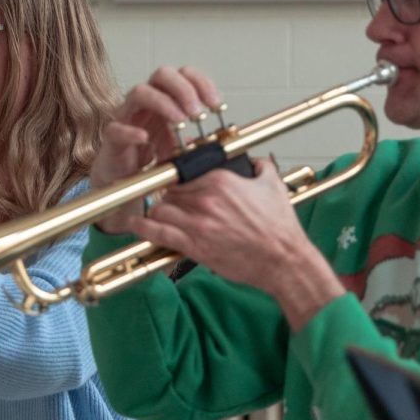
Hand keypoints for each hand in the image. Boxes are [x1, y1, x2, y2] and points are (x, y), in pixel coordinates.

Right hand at [90, 66, 221, 232]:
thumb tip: (224, 140)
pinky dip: (132, 131)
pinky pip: (117, 128)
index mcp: (166, 99)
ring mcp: (127, 116)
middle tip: (196, 112)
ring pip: (139, 93)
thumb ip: (199, 140)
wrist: (126, 180)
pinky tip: (145, 138)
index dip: (202, 84)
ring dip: (163, 103)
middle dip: (183, 89)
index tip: (216, 104)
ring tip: (180, 121)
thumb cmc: (153, 157)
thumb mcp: (183, 146)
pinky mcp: (112, 137)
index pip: (184, 75)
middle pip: (161, 74)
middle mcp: (146, 102)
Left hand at [123, 158, 344, 329]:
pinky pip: (158, 233)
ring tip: (156, 214)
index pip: (184, 173)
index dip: (177, 178)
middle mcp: (205, 199)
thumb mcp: (273, 185)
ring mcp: (198, 223)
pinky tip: (136, 225)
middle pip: (170, 191)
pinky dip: (143, 228)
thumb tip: (253, 160)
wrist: (284, 260)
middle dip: (168, 196)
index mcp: (220, 180)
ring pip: (161, 209)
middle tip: (168, 200)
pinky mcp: (195, 246)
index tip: (173, 181)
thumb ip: (259, 165)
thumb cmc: (279, 228)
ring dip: (158, 211)